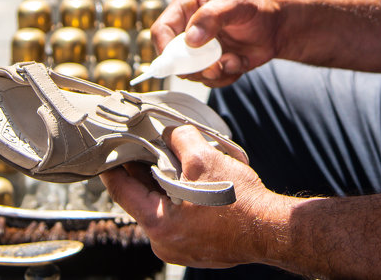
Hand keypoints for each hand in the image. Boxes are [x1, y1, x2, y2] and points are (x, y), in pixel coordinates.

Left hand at [101, 126, 285, 268]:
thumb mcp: (204, 158)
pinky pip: (180, 218)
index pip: (121, 191)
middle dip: (145, 170)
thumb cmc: (240, 202)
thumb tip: (170, 132)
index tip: (108, 149)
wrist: (272, 229)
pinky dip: (182, 199)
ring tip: (180, 161)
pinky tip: (197, 183)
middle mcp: (164, 242)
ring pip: (162, 207)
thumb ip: (179, 139)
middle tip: (147, 146)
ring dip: (167, 184)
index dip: (112, 166)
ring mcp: (181, 249)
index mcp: (158, 223)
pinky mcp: (198, 248)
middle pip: (142, 198)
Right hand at [152, 0, 280, 85]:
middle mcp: (188, 28)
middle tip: (216, 65)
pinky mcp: (211, 63)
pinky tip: (239, 62)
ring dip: (214, 72)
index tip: (181, 61)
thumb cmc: (256, 5)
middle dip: (194, 66)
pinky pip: (209, 80)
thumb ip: (212, 17)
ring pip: (191, 73)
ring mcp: (199, 48)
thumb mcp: (236, 3)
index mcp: (186, 6)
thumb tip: (190, 39)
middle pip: (172, 58)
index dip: (166, 48)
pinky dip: (226, 76)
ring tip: (234, 60)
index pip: (162, 30)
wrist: (278, 25)